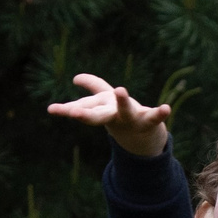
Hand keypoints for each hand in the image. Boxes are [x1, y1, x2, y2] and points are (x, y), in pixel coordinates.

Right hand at [46, 72, 171, 155]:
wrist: (143, 139)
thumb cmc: (121, 117)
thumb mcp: (105, 102)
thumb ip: (93, 87)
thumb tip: (75, 78)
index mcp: (101, 111)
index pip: (82, 108)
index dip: (67, 109)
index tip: (51, 109)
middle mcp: (113, 117)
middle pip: (97, 116)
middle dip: (85, 114)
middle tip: (73, 113)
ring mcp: (130, 119)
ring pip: (125, 111)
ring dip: (122, 102)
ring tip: (120, 90)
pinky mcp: (148, 121)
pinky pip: (155, 117)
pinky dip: (160, 113)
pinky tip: (166, 108)